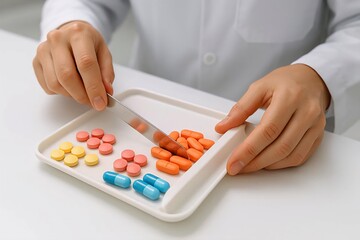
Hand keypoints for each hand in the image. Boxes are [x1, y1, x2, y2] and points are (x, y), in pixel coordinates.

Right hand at [33, 21, 113, 109]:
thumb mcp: (104, 53)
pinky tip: (70, 85)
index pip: (86, 63)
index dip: (94, 87)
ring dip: (72, 95)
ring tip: (83, 92)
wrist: (70, 33)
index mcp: (78, 34)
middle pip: (67, 75)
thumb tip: (106, 91)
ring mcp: (44, 50)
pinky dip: (62, 92)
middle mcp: (57, 39)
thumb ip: (107, 73)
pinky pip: (48, 86)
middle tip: (92, 103)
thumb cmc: (88, 43)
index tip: (101, 103)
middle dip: (82, 95)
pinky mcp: (36, 61)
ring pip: (55, 84)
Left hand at [215, 64, 330, 174]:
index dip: (249, 149)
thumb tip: (223, 126)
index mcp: (290, 98)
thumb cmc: (285, 82)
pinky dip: (281, 164)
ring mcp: (315, 126)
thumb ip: (240, 108)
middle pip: (281, 147)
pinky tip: (267, 162)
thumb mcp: (259, 87)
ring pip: (291, 155)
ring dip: (268, 165)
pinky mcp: (318, 136)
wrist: (310, 80)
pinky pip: (300, 157)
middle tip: (238, 167)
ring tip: (250, 165)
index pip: (268, 130)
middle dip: (256, 162)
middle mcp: (306, 113)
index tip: (234, 161)